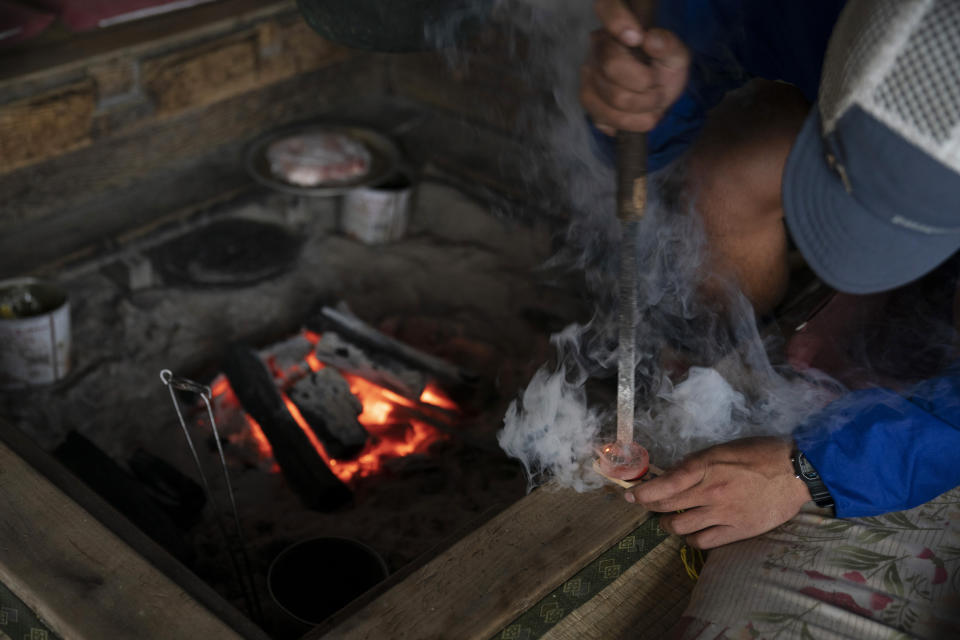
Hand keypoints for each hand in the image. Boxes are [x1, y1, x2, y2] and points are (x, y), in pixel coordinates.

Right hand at [580, 0, 690, 133]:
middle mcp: (596, 49)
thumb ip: (669, 45)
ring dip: (643, 107)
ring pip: (612, 98)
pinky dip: (631, 124)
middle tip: (658, 88)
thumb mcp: (676, 56)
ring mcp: (588, 77)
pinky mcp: (588, 102)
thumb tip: (650, 39)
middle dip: (645, 84)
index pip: (608, 6)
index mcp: (618, 27)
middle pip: (612, 66)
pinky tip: (640, 116)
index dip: (617, 20)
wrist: (655, 96)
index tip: (636, 37)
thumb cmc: (662, 69)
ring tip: (654, 103)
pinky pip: (605, 119)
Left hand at [624, 437, 810, 548]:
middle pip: (666, 506)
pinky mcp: (738, 530)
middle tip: (647, 506)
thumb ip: (697, 464)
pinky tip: (692, 533)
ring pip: (680, 527)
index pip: (664, 485)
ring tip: (668, 520)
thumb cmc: (759, 453)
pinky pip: (703, 542)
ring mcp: (723, 513)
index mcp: (704, 466)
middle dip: (650, 507)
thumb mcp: (722, 449)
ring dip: (668, 525)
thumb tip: (673, 475)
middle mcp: (710, 491)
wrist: (796, 471)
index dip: (642, 493)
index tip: (630, 496)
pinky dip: (691, 539)